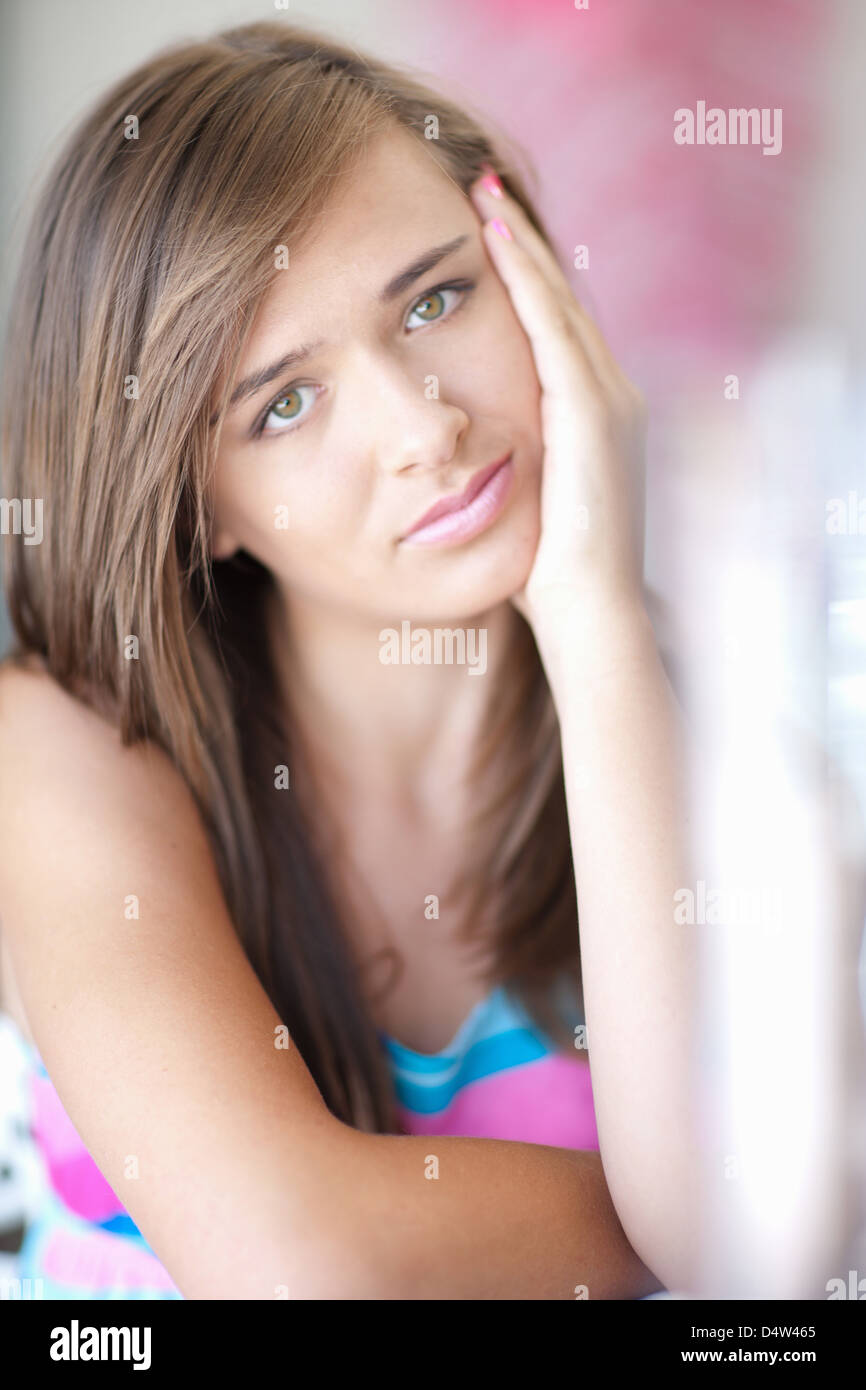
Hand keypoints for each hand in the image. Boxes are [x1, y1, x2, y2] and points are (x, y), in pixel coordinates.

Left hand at [468, 165, 647, 634]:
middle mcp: (613, 396)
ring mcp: (610, 400)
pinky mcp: (594, 413)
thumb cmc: (547, 576)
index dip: (523, 277)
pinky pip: (552, 330)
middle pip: (560, 302)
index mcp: (596, 416)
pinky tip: (495, 241)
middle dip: (522, 243)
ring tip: (483, 193)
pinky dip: (526, 281)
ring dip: (520, 245)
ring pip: (558, 303)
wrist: (590, 616)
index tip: (483, 231)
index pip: (554, 330)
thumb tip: (458, 453)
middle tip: (481, 187)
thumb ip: (508, 463)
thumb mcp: (524, 503)